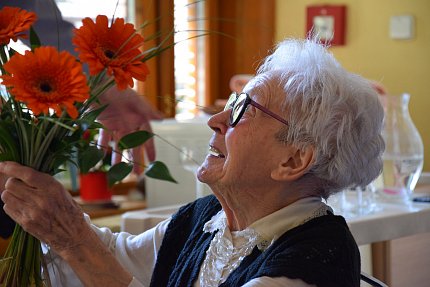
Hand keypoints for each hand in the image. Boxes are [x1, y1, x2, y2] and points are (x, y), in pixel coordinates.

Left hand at [0, 161, 133, 284]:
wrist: (73, 235)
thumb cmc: (69, 210)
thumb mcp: (62, 192)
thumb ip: (43, 183)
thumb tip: (22, 173)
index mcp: (53, 188)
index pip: (27, 174)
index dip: (12, 168)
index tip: (3, 164)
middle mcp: (41, 200)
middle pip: (11, 184)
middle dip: (13, 182)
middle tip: (21, 185)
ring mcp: (32, 212)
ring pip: (6, 196)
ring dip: (11, 194)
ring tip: (21, 197)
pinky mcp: (25, 223)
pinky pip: (7, 208)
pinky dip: (11, 205)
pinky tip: (22, 207)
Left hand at [96, 86, 162, 173]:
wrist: (99, 81)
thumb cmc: (119, 88)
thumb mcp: (135, 100)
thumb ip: (148, 110)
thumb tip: (163, 118)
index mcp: (139, 118)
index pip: (147, 137)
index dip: (150, 149)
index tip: (153, 161)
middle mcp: (129, 123)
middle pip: (133, 145)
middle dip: (135, 159)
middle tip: (136, 174)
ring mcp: (116, 124)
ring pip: (118, 144)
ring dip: (118, 157)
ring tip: (117, 170)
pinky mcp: (103, 123)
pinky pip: (104, 137)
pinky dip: (102, 146)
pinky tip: (101, 155)